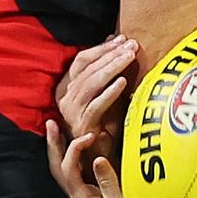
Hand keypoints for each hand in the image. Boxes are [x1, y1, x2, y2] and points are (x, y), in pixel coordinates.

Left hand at [46, 119, 150, 197]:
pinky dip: (75, 157)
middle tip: (51, 123)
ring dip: (61, 150)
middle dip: (54, 145)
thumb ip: (109, 184)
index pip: (68, 169)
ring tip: (58, 130)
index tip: (89, 135)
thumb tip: (99, 159)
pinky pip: (77, 174)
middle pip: (57, 168)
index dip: (74, 148)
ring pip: (64, 171)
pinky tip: (80, 148)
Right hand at [57, 35, 138, 163]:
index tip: (123, 39)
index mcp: (67, 87)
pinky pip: (96, 105)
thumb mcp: (107, 94)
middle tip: (131, 45)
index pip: (82, 60)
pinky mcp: (82, 126)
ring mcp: (71, 113)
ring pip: (91, 84)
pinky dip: (110, 92)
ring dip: (112, 68)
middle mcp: (65, 98)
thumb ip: (109, 71)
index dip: (102, 48)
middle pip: (87, 68)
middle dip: (111, 54)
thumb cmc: (105, 125)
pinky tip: (123, 82)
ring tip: (129, 57)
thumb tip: (117, 42)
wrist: (100, 158)